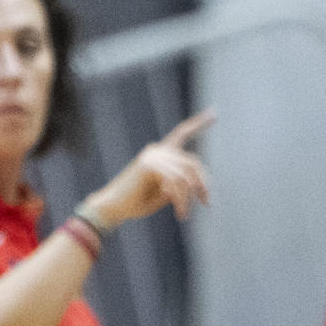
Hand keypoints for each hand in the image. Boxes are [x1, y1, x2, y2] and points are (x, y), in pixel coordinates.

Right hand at [81, 109, 214, 227]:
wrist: (111, 209)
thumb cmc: (135, 204)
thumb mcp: (164, 192)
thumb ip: (179, 183)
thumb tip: (197, 184)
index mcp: (159, 152)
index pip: (182, 133)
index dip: (199, 123)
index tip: (214, 112)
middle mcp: (157, 150)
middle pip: (192, 162)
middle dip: (203, 184)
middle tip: (207, 203)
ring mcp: (152, 156)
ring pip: (185, 175)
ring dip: (188, 197)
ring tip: (183, 214)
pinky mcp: (149, 166)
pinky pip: (175, 182)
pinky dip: (180, 199)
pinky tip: (179, 212)